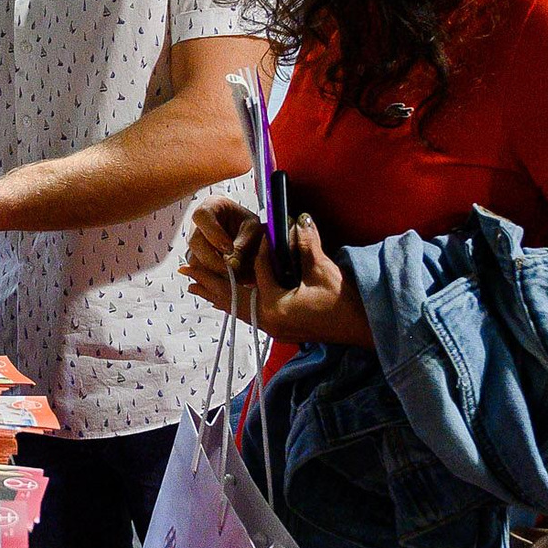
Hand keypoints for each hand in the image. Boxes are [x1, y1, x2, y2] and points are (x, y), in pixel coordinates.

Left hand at [177, 196, 372, 346]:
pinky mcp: (278, 329)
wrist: (362, 327)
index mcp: (276, 306)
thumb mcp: (323, 271)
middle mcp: (268, 321)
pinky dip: (232, 304)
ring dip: (215, 294)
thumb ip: (306, 244)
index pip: (257, 272)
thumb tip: (296, 218)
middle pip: (232, 296)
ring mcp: (272, 328)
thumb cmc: (345, 301)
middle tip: (186, 269)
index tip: (255, 232)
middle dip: (209, 280)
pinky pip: (247, 314)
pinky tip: (221, 299)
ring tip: (192, 283)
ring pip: (236, 308)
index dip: (257, 250)